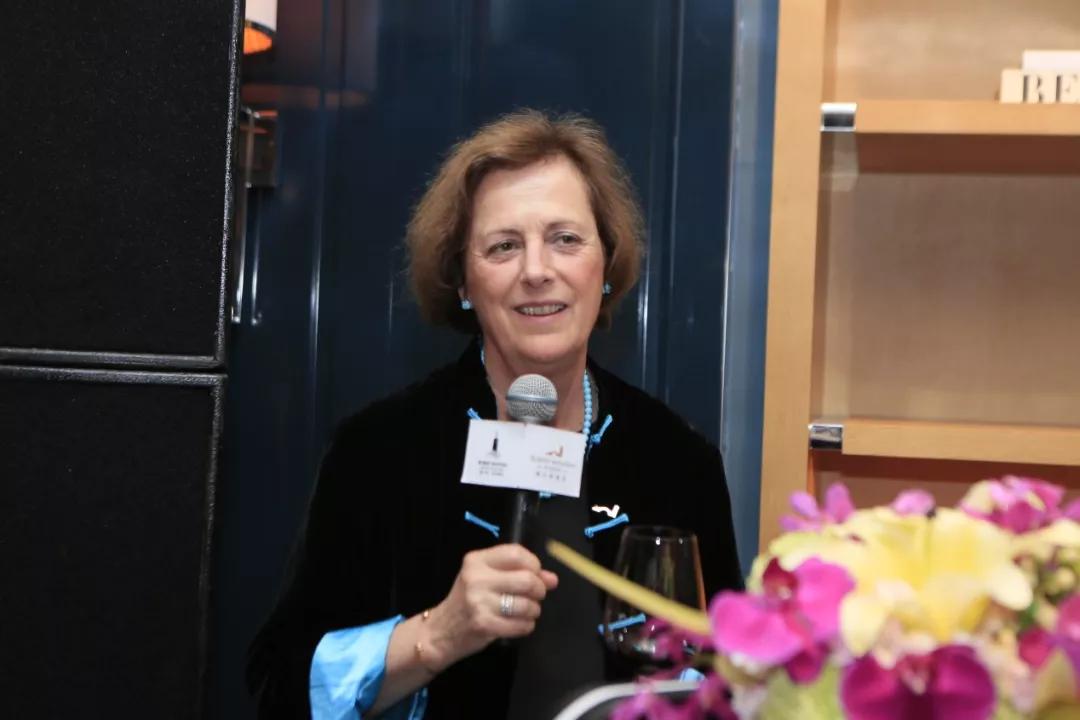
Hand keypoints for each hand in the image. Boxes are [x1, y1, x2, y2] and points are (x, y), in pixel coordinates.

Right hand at [421, 544, 558, 671]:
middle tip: (535, 596)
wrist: (440, 631)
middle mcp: (476, 578)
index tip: (535, 574)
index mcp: (476, 561)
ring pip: (526, 604)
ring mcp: (479, 602)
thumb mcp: (486, 579)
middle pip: (526, 579)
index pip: (516, 553)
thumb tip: (552, 579)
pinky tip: (519, 624)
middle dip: (539, 589)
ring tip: (526, 612)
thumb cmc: (467, 600)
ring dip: (533, 610)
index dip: (534, 564)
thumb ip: (518, 573)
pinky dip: (526, 626)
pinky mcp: (484, 624)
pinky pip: (521, 625)